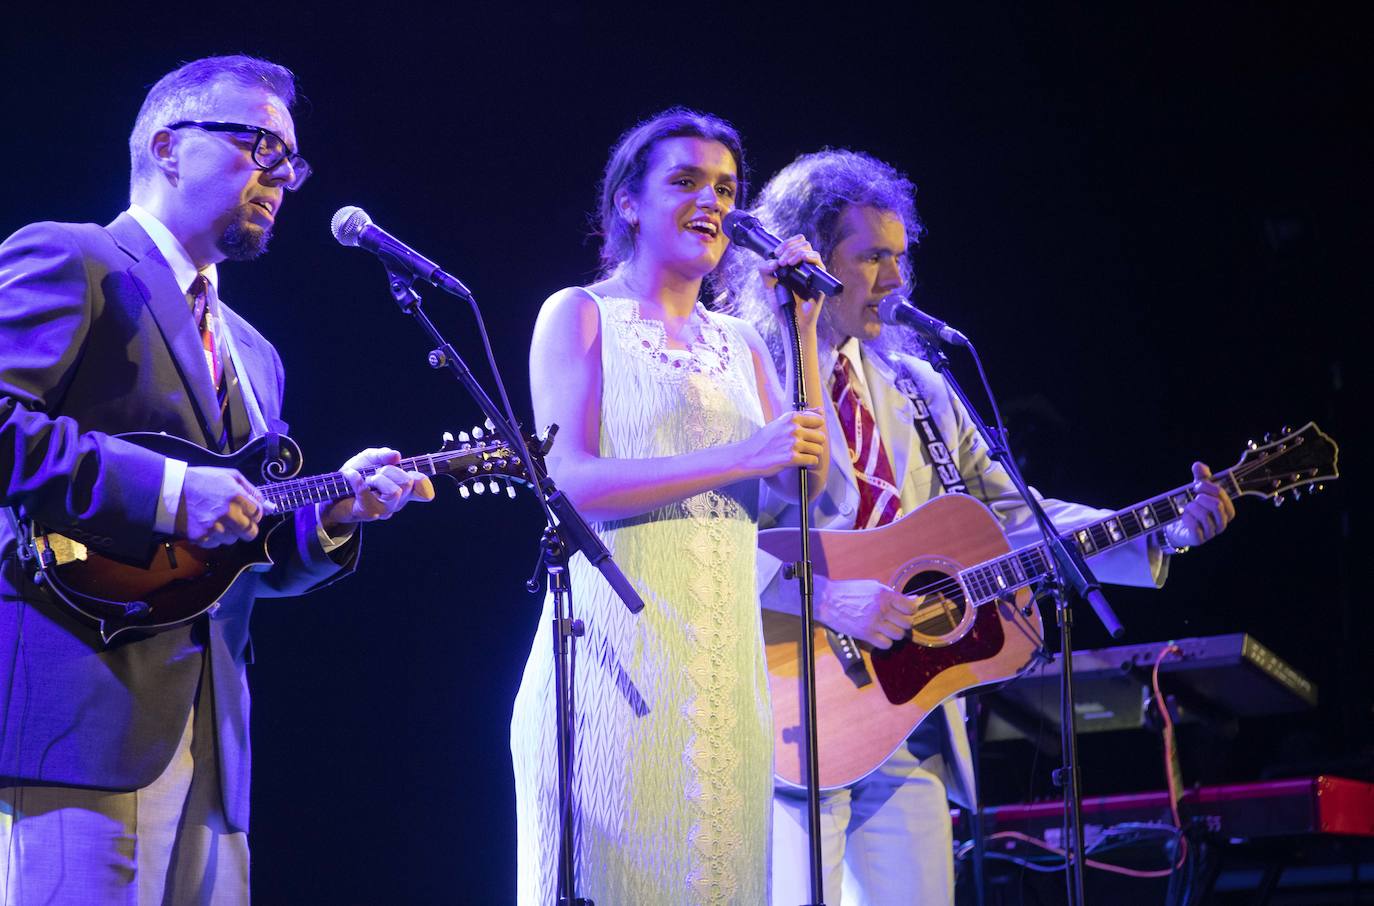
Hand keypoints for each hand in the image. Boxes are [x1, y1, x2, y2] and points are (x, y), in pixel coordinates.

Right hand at [177, 466, 269, 547]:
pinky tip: (207, 526)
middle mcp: (228, 513)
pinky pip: (216, 544)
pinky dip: (214, 538)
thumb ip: (250, 489)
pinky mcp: (201, 537)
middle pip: (250, 532)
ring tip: (218, 521)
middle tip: (238, 522)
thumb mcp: (229, 475)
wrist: (170, 490)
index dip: (254, 513)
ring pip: (233, 540)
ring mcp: (214, 527)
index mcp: (236, 496)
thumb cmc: (201, 480)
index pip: (258, 514)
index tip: (248, 512)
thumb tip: (265, 503)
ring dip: (229, 533)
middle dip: (247, 528)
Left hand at [321, 447, 435, 529]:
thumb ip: (383, 455)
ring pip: (395, 492)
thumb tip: (397, 456)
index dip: (424, 483)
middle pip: (408, 484)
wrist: (332, 491)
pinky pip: (367, 494)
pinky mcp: (368, 513)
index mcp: (402, 489)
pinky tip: (351, 475)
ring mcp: (384, 509)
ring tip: (366, 478)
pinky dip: (357, 480)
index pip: (423, 490)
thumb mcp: (369, 459)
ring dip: (378, 478)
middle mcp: (396, 502)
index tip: (414, 475)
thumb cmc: (355, 475)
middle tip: (376, 472)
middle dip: (391, 471)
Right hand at [740, 409, 825, 477]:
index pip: (819, 420)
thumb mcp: (781, 422)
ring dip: (812, 455)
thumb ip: (802, 416)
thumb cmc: (765, 440)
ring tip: (802, 456)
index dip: (815, 430)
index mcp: (792, 417)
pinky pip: (813, 461)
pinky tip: (801, 463)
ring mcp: (793, 443)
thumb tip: (821, 411)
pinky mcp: (792, 458)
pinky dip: (810, 464)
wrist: (748, 456)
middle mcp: (794, 428)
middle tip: (803, 449)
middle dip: (815, 444)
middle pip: (821, 437)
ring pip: (819, 450)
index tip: (806, 435)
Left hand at [760, 233, 825, 327]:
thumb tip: (772, 260)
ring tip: (785, 263)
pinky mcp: (820, 278)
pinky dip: (806, 257)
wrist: (790, 319)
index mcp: (794, 264)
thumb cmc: (782, 303)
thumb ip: (764, 270)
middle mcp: (805, 265)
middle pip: (803, 243)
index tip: (776, 252)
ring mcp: (813, 271)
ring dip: (795, 252)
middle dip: (789, 248)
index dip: (786, 243)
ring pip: (809, 249)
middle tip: (780, 261)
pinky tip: (795, 264)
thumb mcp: (768, 284)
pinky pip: (817, 261)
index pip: (795, 243)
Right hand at [815, 576, 914, 648]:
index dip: (910, 611)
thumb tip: (913, 599)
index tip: (905, 612)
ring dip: (894, 633)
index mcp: (884, 594)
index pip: (910, 608)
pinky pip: (886, 644)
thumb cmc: (850, 592)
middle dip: (903, 622)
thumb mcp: (873, 587)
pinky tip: (879, 635)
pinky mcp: (866, 634)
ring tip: (887, 628)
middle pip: (907, 623)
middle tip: (896, 621)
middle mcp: (881, 608)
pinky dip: (885, 641)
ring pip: (898, 635)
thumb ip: (892, 595)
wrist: (828, 600)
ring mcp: (874, 622)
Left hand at [1164, 461, 1235, 547]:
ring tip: (1187, 507)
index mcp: (1226, 511)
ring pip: (1204, 515)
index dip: (1209, 488)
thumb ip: (1201, 478)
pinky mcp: (1199, 540)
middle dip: (1201, 497)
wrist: (1177, 527)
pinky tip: (1183, 516)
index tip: (1198, 486)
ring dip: (1191, 507)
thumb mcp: (1197, 490)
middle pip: (1216, 505)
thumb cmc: (1193, 507)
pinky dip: (1186, 518)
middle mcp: (1221, 523)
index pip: (1223, 496)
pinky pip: (1194, 526)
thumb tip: (1199, 465)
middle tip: (1193, 497)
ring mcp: (1211, 533)